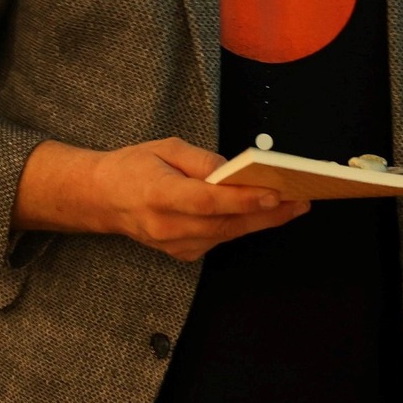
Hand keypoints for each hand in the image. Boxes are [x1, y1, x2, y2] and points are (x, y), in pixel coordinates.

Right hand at [14, 138, 308, 261]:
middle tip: (301, 200)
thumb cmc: (133, 167)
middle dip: (268, 213)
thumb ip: (202, 161)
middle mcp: (165, 227)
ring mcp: (173, 245)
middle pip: (226, 224)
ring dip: (262, 222)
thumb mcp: (166, 148)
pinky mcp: (181, 253)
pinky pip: (220, 240)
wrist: (101, 198)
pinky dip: (242, 227)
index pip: (209, 202)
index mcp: (158, 195)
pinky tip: (265, 214)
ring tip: (294, 205)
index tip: (277, 193)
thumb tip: (235, 171)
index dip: (245, 200)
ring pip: (228, 236)